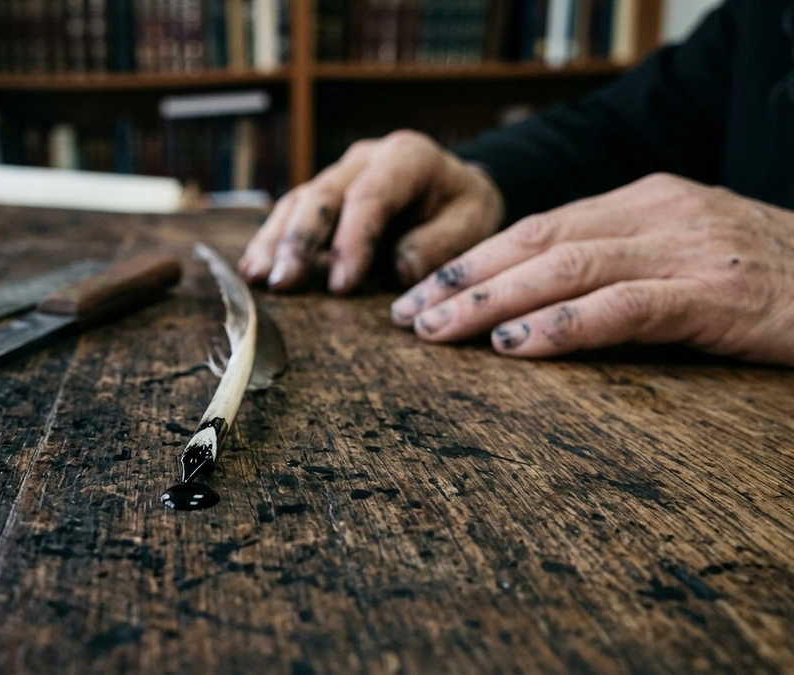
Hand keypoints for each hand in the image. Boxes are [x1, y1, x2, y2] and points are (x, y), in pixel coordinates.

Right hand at [237, 131, 504, 292]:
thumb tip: (401, 267)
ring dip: (275, 242)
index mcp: (407, 157)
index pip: (370, 196)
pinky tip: (253, 270)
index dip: (351, 240)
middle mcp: (365, 159)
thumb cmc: (464, 208)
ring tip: (258, 278)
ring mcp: (340, 174)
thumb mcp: (472, 224)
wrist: (457, 189)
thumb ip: (440, 244)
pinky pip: (291, 213)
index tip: (341, 286)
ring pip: (298, 201)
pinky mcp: (324, 195)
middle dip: (299, 241)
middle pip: (322, 195)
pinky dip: (270, 241)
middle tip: (283, 283)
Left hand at [391, 173, 793, 364]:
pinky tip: (516, 348)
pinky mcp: (716, 295)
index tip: (420, 293)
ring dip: (492, 303)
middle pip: (537, 241)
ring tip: (437, 333)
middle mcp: (658, 212)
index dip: (473, 261)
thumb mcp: (685, 252)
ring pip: (566, 268)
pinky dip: (562, 327)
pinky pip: (623, 307)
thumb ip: (618, 261)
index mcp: (644, 199)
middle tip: (406, 317)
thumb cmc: (767, 278)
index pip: (538, 225)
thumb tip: (534, 298)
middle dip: (463, 280)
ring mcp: (688, 249)